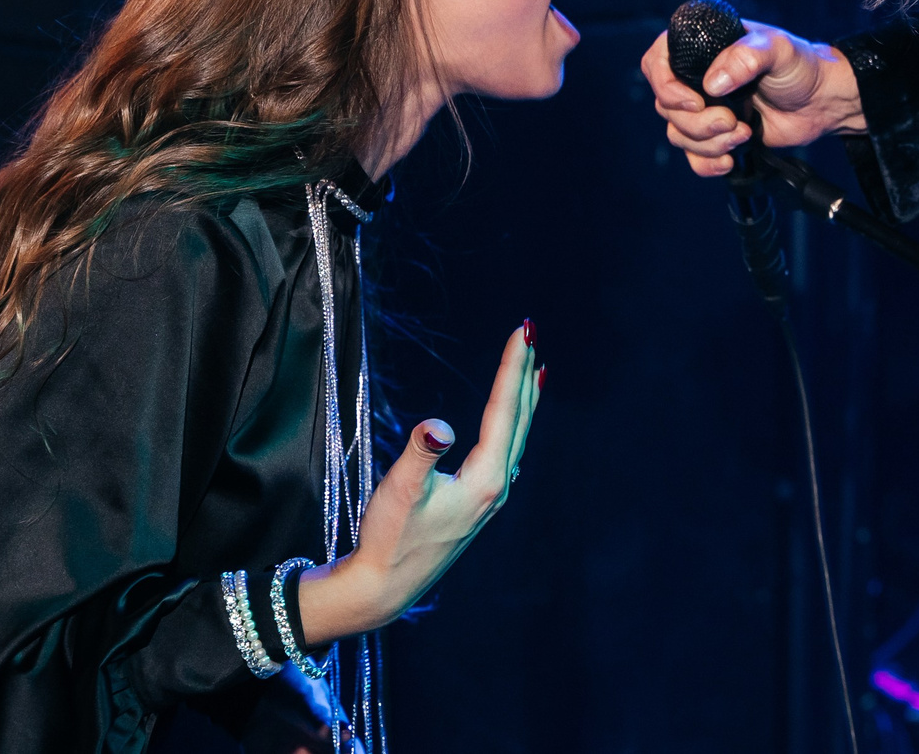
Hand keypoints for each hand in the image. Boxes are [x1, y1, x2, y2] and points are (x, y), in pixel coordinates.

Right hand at [297, 321, 540, 641]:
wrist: (384, 589)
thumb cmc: (389, 539)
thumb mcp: (399, 491)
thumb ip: (419, 453)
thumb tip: (439, 426)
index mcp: (486, 479)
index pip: (505, 410)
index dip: (513, 367)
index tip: (524, 330)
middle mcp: (497, 487)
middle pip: (518, 418)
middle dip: (524, 373)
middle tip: (531, 332)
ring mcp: (491, 498)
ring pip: (515, 436)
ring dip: (523, 399)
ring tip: (533, 369)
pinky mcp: (478, 506)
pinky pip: (505, 453)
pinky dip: (512, 427)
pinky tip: (510, 427)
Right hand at [639, 18, 864, 178]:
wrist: (823, 102)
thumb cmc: (801, 66)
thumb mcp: (777, 49)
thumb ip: (746, 58)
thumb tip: (713, 83)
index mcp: (704, 50)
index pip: (657, 61)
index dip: (664, 85)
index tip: (692, 102)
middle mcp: (698, 79)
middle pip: (666, 106)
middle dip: (697, 122)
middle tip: (731, 119)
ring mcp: (707, 109)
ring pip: (678, 134)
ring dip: (708, 142)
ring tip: (743, 133)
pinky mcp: (718, 137)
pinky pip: (694, 157)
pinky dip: (707, 163)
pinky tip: (729, 160)